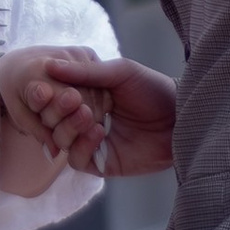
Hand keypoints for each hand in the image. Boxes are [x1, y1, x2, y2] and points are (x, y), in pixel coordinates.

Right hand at [3, 51, 178, 180]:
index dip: (47, 94)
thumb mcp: (120, 72)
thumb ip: (86, 72)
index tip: (46, 88)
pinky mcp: (103, 164)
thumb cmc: (154, 89)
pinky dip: (82, 147)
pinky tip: (98, 132)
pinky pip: (78, 161)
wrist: (183, 117)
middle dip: (57, 112)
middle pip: (53, 121)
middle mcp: (85, 119)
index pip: (54, 98)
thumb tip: (49, 66)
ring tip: (89, 115)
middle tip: (71, 100)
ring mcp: (93, 142)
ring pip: (62, 141)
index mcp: (86, 96)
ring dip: (69, 128)